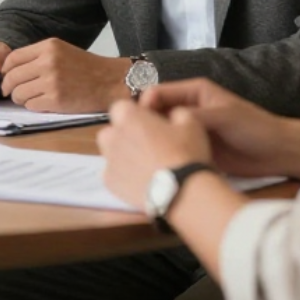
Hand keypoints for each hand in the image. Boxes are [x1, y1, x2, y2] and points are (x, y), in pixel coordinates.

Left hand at [0, 38, 131, 112]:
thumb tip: (7, 70)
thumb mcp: (61, 51)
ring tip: (31, 98)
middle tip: (11, 93)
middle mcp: (48, 62)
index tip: (5, 77)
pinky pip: (30, 105)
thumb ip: (37, 57)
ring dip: (21, 99)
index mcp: (48, 47)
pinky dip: (33, 106)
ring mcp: (52, 81)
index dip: (4, 70)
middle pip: (11, 77)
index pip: (12, 58)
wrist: (111, 82)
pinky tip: (44, 103)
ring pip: (18, 94)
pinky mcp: (56, 100)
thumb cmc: (85, 68)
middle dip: (8, 87)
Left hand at [97, 99, 213, 208]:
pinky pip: (112, 174)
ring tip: (143, 164)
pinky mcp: (109, 183)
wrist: (182, 192)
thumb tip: (172, 115)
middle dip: (123, 134)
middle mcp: (113, 136)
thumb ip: (176, 112)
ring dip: (121, 154)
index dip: (134, 114)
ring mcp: (108, 161)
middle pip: (111, 130)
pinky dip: (122, 175)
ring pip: (109, 153)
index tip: (149, 122)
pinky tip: (140, 180)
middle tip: (146, 143)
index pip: (121, 107)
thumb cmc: (185, 153)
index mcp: (129, 117)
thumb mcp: (191, 123)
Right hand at [141, 79, 299, 178]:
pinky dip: (163, 154)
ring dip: (153, 141)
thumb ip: (194, 115)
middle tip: (136, 142)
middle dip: (145, 124)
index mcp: (194, 92)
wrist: (276, 153)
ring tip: (143, 155)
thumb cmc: (254, 127)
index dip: (145, 105)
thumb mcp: (224, 116)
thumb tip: (163, 120)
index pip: (158, 93)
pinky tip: (156, 163)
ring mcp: (189, 129)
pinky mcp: (193, 148)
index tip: (138, 123)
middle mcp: (188, 108)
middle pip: (155, 113)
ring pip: (162, 132)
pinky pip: (173, 148)